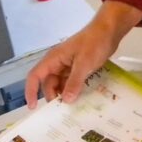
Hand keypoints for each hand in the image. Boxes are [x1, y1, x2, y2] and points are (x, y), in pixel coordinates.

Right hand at [23, 1, 141, 107]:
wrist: (110, 30)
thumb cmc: (94, 43)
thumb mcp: (84, 63)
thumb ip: (74, 82)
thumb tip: (66, 101)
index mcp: (53, 59)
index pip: (35, 76)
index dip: (31, 91)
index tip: (33, 107)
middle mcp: (58, 63)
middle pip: (49, 83)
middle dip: (53, 96)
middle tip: (62, 111)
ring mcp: (69, 65)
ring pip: (61, 84)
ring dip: (65, 94)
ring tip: (72, 108)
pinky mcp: (79, 67)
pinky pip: (72, 81)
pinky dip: (74, 90)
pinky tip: (81, 99)